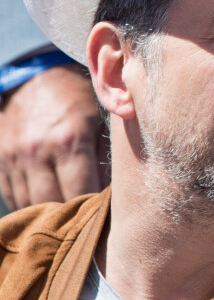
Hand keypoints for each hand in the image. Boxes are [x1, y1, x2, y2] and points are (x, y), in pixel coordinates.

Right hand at [0, 64, 108, 210]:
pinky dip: (31, 204)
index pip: (82, 192)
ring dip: (50, 214)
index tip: (110, 216)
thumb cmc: (79, 97)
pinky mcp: (0, 160)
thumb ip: (107, 153)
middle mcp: (38, 151)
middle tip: (91, 223)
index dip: (95, 209)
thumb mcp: (101, 117)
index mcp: (70, 140)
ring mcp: (14, 157)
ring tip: (71, 220)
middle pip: (54, 204)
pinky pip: (13, 196)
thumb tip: (117, 190)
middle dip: (73, 217)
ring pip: (31, 204)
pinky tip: (49, 206)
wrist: (38, 76)